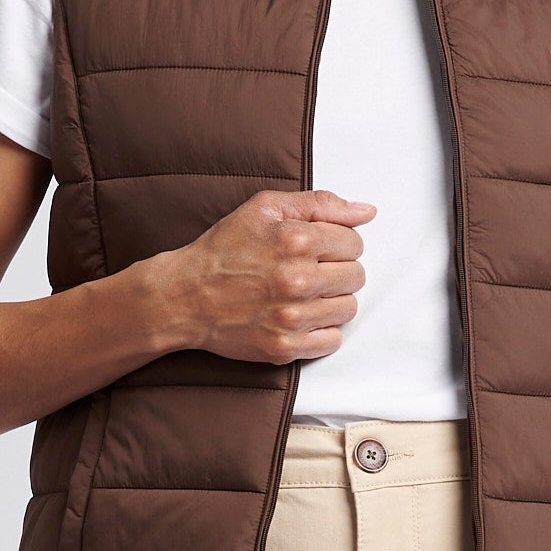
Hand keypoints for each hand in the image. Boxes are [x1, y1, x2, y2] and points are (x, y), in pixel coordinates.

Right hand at [168, 188, 375, 364]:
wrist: (184, 296)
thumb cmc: (223, 249)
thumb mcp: (265, 208)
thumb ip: (320, 204)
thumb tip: (366, 212)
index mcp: (296, 240)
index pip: (354, 243)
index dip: (337, 243)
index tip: (316, 249)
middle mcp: (297, 280)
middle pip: (356, 276)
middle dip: (337, 270)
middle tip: (309, 271)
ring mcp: (291, 317)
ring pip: (348, 309)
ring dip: (332, 300)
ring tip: (304, 294)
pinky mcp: (284, 346)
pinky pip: (332, 341)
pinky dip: (322, 330)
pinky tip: (301, 317)